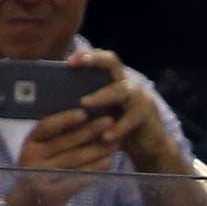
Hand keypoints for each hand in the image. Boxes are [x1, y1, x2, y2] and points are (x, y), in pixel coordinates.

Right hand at [8, 90, 120, 205]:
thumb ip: (53, 144)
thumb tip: (81, 123)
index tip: (84, 112)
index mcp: (29, 145)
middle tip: (110, 122)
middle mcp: (33, 158)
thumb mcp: (37, 158)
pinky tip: (108, 164)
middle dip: (90, 131)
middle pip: (65, 142)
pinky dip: (94, 172)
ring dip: (98, 151)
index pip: (46, 126)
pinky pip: (78, 180)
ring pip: (74, 160)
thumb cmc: (35, 180)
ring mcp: (42, 178)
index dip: (66, 119)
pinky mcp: (53, 196)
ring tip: (115, 144)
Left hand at [59, 49, 172, 168]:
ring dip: (101, 96)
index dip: (85, 56)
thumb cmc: (120, 131)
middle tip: (74, 65)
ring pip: (119, 90)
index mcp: (114, 80)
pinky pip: (130, 119)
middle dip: (93, 60)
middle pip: (112, 61)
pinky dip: (117, 128)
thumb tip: (56, 103)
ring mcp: (139, 97)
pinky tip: (105, 137)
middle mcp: (127, 83)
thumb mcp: (102, 116)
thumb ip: (87, 106)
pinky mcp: (147, 115)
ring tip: (85, 103)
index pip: (99, 58)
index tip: (68, 62)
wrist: (150, 149)